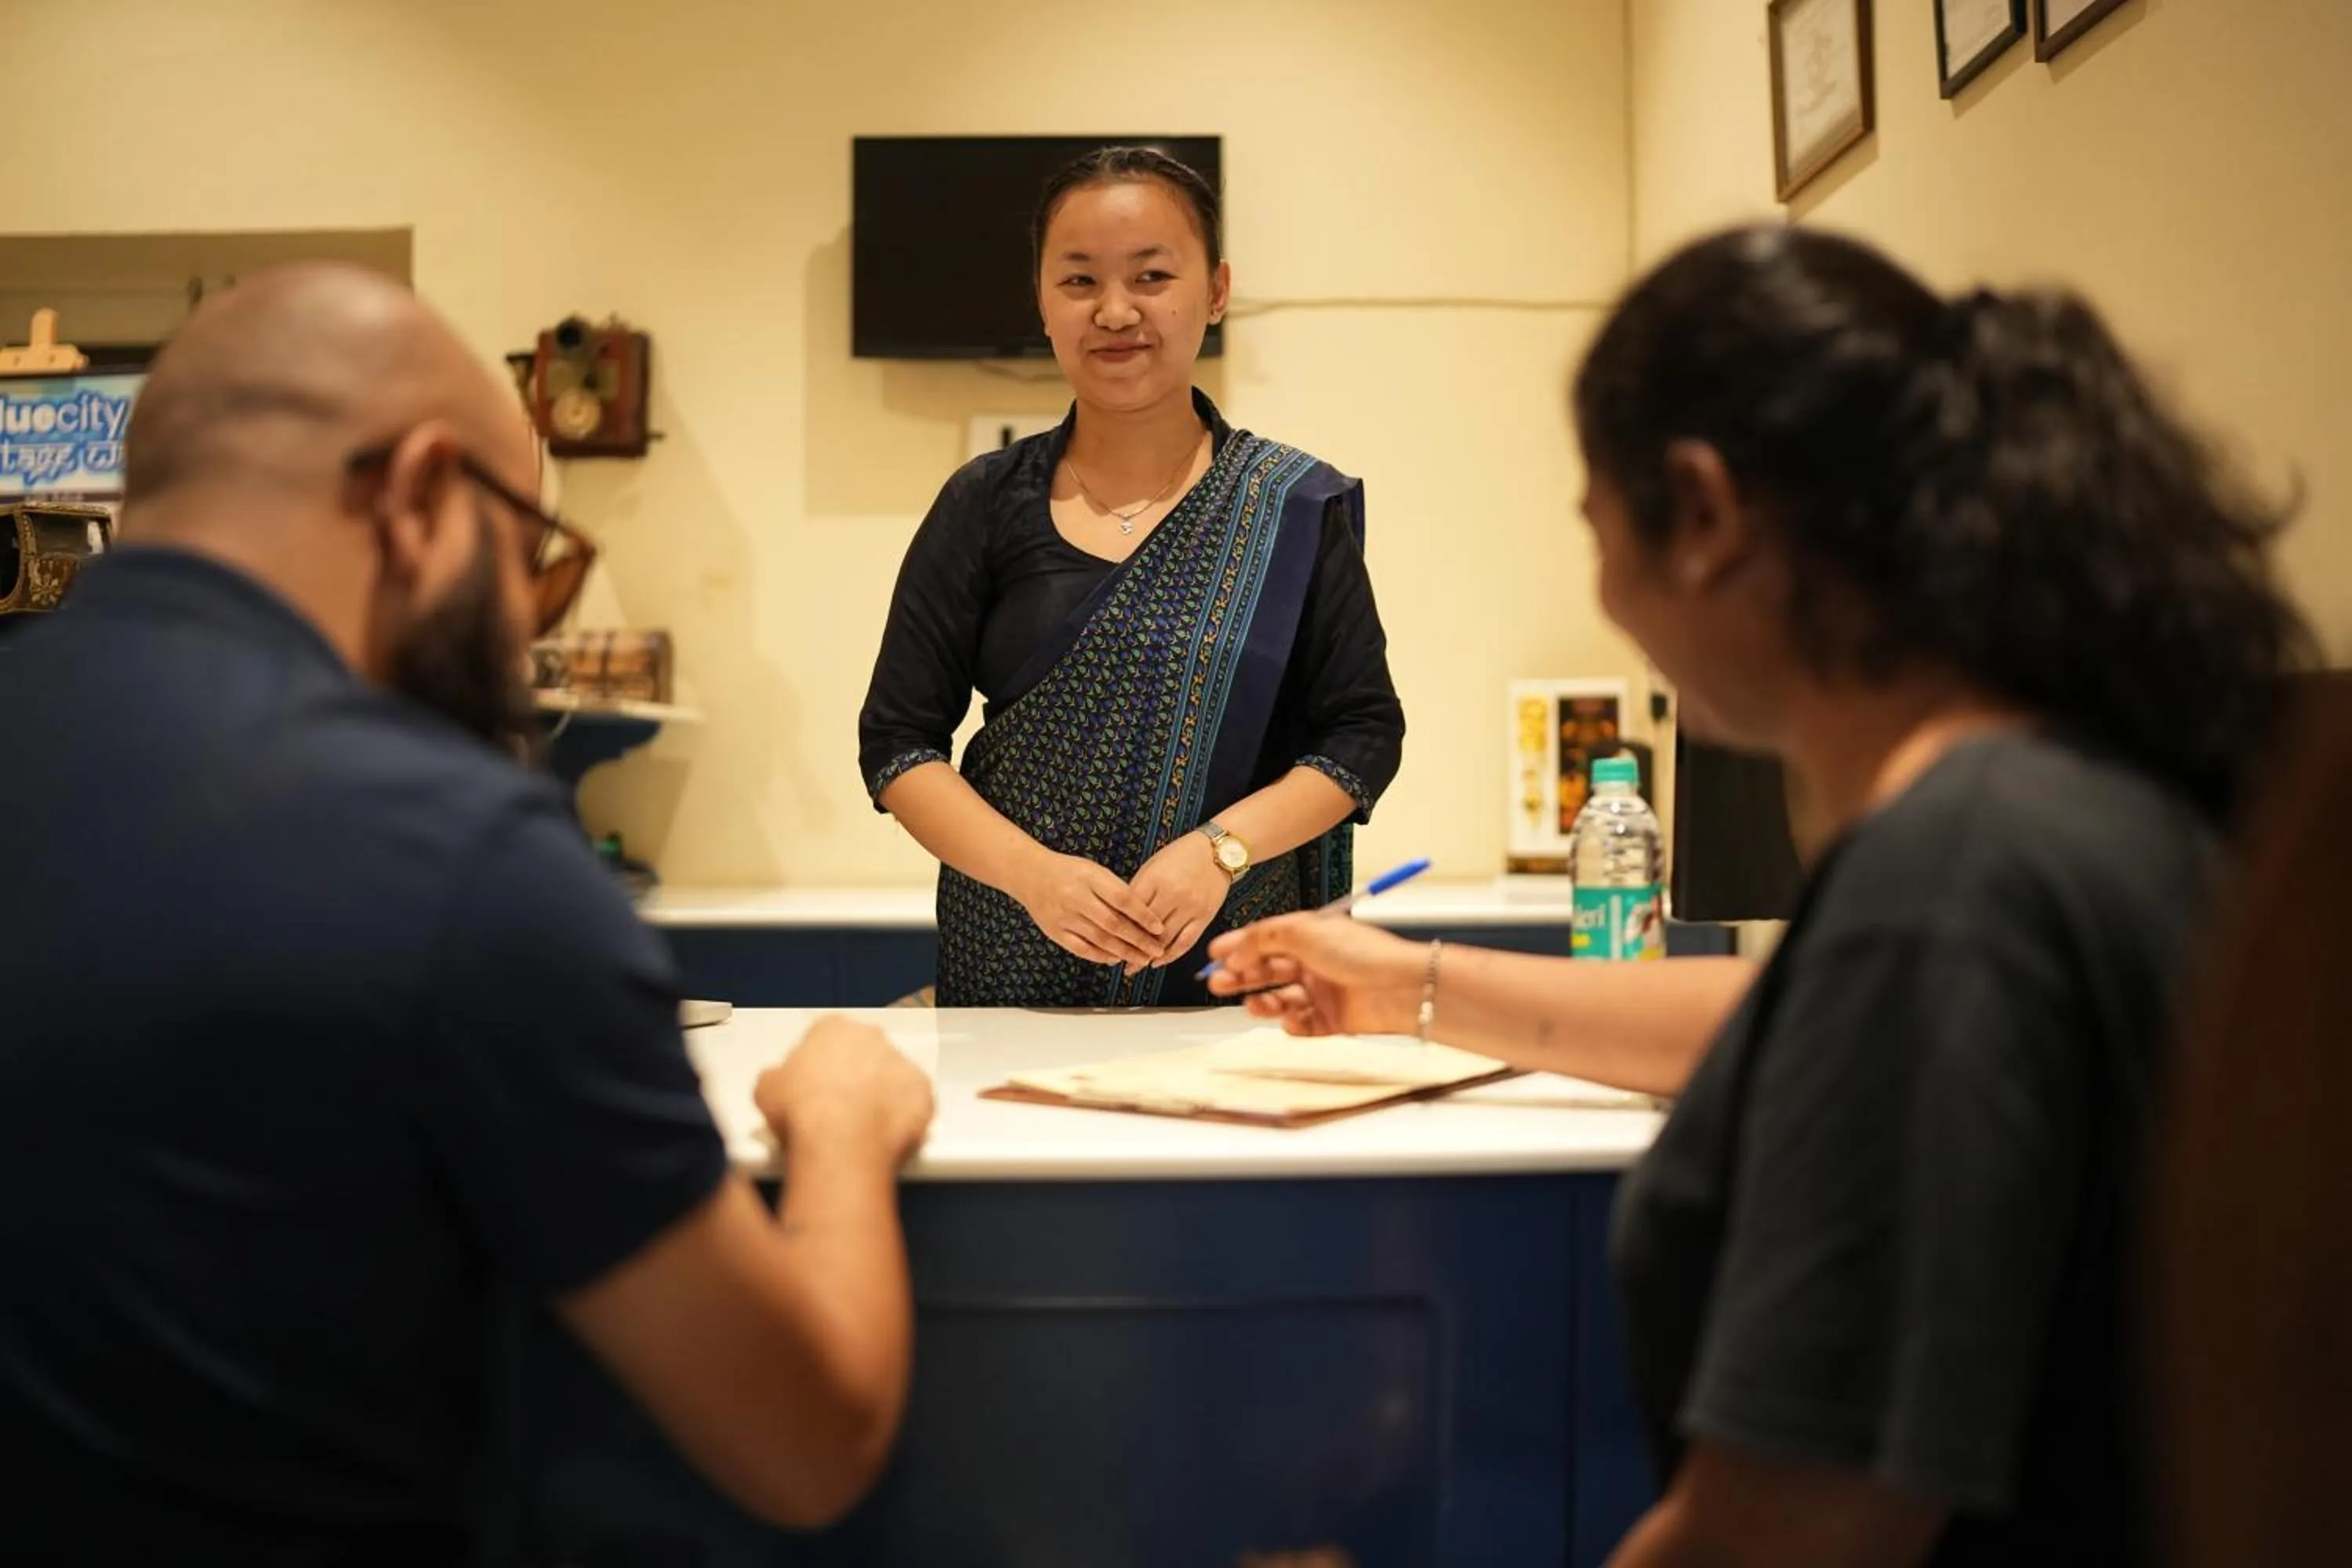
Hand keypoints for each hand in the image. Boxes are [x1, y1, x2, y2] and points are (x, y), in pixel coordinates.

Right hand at [754, 1016, 934, 1165]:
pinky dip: (902, 1116)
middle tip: (836, 1106)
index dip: (819, 1064)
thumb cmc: (805, 1112)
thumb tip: (776, 1086)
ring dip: (879, 1095)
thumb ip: (777, 1077)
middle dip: (853, 1075)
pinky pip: (914, 1103)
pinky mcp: (922, 1093)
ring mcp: (900, 1064)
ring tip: (859, 1126)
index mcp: (833, 1029)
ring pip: (891, 1077)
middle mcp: (871, 1038)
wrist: (840, 1142)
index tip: (813, 1084)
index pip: (827, 1038)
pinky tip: (883, 1134)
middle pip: (863, 1053)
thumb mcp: (767, 1088)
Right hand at [1013, 850, 1168, 968]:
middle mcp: (1076, 897)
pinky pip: (1081, 949)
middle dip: (1138, 940)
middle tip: (1157, 950)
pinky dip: (1100, 956)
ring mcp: (1064, 916)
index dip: (1143, 915)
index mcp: (1089, 877)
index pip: (1123, 899)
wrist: (1029, 874)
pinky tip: (1115, 959)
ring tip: (1142, 959)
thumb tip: (1143, 916)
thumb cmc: (1069, 872)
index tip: (1159, 928)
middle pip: (1113, 923)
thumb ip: (1115, 890)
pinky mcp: (1055, 931)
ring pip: (1100, 939)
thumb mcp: (1094, 871)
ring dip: (1124, 952)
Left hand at [1129, 832, 1231, 972]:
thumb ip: (1139, 889)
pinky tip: (1158, 962)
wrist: (1218, 850)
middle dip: (1131, 945)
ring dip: (1149, 956)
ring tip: (1135, 966)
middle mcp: (1173, 894)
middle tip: (1117, 958)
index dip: (1119, 926)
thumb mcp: (1153, 865)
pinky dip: (1171, 955)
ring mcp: (1191, 907)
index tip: (1108, 939)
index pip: (1132, 910)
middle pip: (1147, 928)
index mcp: (1155, 879)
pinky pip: (1186, 942)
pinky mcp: (1205, 917)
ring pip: (1165, 939)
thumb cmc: (1182, 855)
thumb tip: (1123, 915)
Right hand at [1204, 914, 1426, 1037]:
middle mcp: (1316, 962)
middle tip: (1217, 984)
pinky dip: (1292, 1023)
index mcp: (1310, 936)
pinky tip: (1289, 1019)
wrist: (1399, 988)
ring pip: (1282, 999)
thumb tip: (1234, 949)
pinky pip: (1303, 1024)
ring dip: (1263, 1003)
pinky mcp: (1334, 1019)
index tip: (1214, 955)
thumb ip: (1262, 938)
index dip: (1239, 946)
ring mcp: (1325, 991)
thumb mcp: (1302, 931)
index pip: (1266, 939)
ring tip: (1252, 1005)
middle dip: (1242, 976)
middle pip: (1269, 970)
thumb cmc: (1361, 953)